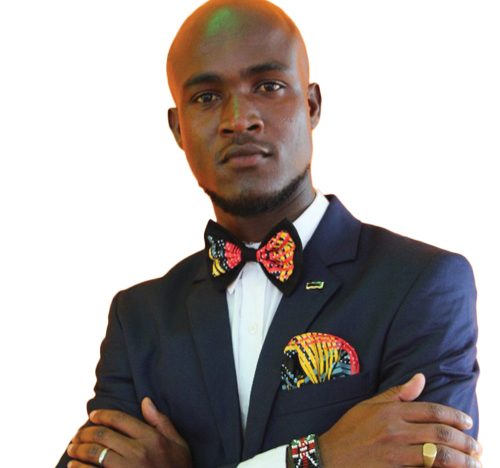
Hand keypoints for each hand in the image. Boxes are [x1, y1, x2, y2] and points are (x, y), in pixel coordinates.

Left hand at [67, 397, 191, 467]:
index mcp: (152, 438)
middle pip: (103, 435)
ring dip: (79, 449)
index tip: (92, 415)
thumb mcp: (178, 444)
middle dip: (85, 432)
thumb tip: (145, 400)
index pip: (120, 419)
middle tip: (77, 434)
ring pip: (95, 453)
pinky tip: (73, 466)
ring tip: (72, 448)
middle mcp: (138, 452)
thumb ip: (161, 421)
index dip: (103, 415)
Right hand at [319, 374, 481, 466]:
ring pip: (438, 456)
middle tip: (477, 448)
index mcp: (391, 411)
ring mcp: (395, 452)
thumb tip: (420, 378)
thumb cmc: (351, 429)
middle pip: (440, 434)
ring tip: (473, 464)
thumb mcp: (370, 405)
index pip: (432, 411)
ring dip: (461, 461)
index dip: (454, 417)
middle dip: (465, 442)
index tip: (468, 423)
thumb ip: (398, 393)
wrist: (330, 456)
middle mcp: (396, 430)